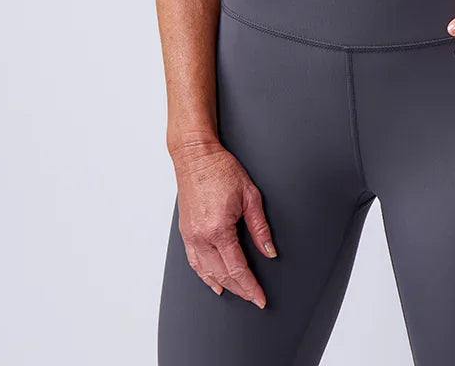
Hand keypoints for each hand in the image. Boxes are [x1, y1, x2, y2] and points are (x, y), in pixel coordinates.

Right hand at [172, 140, 276, 308]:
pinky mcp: (185, 232)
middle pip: (222, 275)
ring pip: (206, 272)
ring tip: (238, 293)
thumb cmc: (221, 170)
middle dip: (240, 289)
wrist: (196, 157)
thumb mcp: (250, 195)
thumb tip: (269, 251)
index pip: (237, 269)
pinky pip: (194, 262)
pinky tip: (213, 281)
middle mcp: (201, 237)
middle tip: (254, 297)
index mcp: (219, 229)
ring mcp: (190, 236)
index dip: (250, 286)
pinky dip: (205, 275)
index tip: (260, 297)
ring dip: (223, 285)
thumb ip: (260, 227)